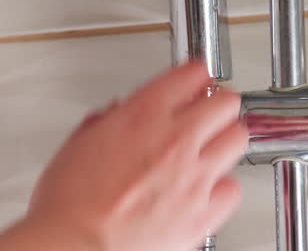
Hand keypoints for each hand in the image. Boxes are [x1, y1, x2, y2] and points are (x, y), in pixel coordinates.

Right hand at [0, 61, 248, 250]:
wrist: (75, 245)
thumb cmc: (69, 203)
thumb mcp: (77, 145)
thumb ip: (105, 124)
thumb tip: (113, 118)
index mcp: (142, 115)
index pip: (190, 74)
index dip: (195, 73)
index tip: (196, 77)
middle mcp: (175, 139)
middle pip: (225, 101)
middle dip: (217, 102)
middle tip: (210, 108)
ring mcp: (194, 176)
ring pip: (237, 139)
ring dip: (225, 138)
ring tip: (214, 143)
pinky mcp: (204, 213)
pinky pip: (232, 189)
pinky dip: (223, 186)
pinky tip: (210, 187)